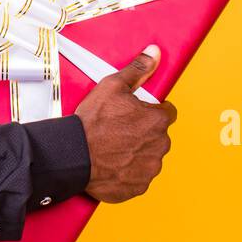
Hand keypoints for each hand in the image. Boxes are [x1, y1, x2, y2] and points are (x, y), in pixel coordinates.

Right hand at [75, 45, 177, 202]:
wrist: (73, 155)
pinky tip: (112, 163)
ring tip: (114, 146)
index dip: (151, 111)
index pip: (167, 113)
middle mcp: (159, 147)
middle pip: (158, 136)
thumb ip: (138, 69)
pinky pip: (138, 177)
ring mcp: (149, 169)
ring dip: (137, 153)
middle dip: (143, 133)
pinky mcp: (137, 187)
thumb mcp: (113, 86)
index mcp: (158, 121)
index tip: (137, 114)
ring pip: (149, 157)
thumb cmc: (92, 122)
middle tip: (120, 129)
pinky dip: (128, 172)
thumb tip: (154, 54)